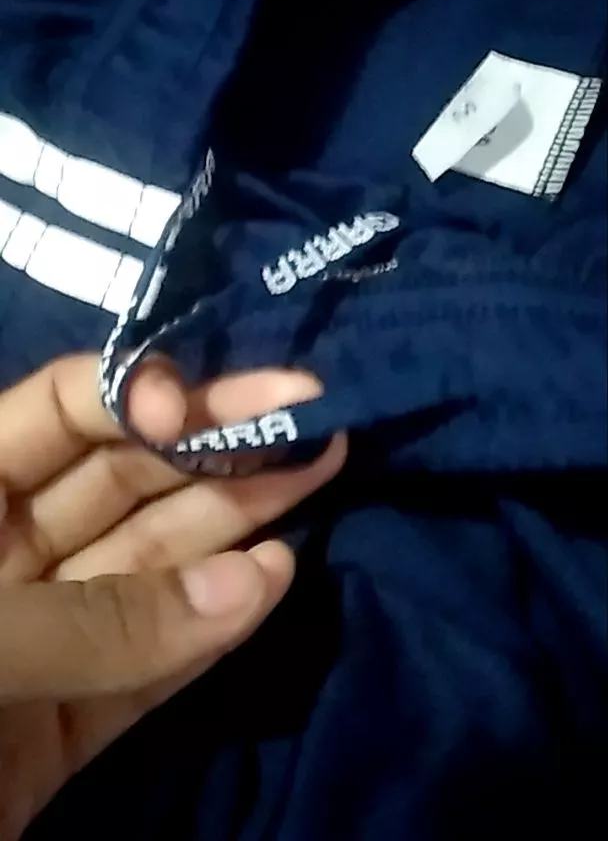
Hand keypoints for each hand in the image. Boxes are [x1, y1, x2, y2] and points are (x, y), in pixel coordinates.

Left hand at [0, 355, 345, 839]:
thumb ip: (97, 620)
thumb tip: (260, 574)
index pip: (58, 412)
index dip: (137, 394)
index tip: (208, 407)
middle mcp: (0, 553)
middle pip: (123, 478)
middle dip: (216, 444)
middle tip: (314, 417)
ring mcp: (38, 641)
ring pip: (151, 566)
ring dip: (235, 522)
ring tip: (319, 474)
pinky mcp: (62, 728)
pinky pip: (150, 665)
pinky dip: (213, 628)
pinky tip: (277, 576)